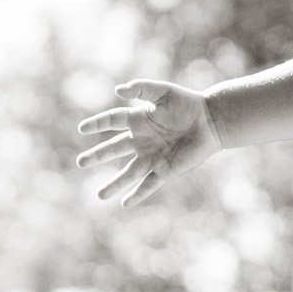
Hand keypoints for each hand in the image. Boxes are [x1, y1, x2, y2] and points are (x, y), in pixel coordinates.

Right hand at [75, 80, 224, 205]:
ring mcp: (153, 156)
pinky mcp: (166, 169)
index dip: (97, 124)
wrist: (211, 120)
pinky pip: (149, 184)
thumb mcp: (162, 90)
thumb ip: (141, 88)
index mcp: (139, 119)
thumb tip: (118, 90)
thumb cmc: (188, 102)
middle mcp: (142, 140)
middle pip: (114, 149)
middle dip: (98, 156)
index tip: (82, 129)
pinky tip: (125, 203)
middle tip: (81, 162)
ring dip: (114, 184)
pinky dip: (138, 194)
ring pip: (129, 173)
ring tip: (100, 195)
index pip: (112, 121)